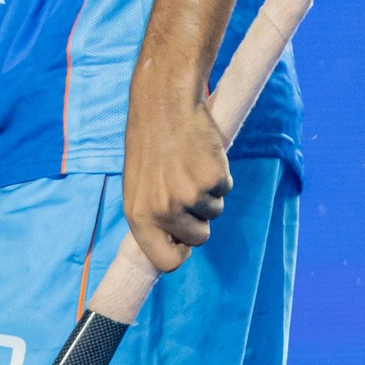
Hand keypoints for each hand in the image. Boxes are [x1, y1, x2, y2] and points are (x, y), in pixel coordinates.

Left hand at [121, 91, 231, 272]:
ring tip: (189, 164)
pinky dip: (220, 173)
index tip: (185, 242)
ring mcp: (189, 196)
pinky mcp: (213, 179)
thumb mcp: (139, 184)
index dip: (180, 253)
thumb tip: (174, 242)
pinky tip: (201, 154)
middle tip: (187, 185)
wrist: (164, 102)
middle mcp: (163, 210)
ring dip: (209, 191)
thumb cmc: (150, 142)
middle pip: (198, 238)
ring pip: (215, 211)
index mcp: (138, 215)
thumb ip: (153, 214)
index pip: (164, 262)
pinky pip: (226, 188)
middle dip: (199, 217)